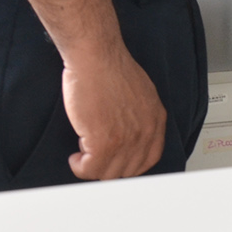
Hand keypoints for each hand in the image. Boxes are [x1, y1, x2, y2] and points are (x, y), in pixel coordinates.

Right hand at [63, 46, 166, 180]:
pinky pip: (90, 170)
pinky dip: (79, 167)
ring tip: (83, 153)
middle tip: (94, 157)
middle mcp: (145, 132)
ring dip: (92, 167)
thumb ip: (138, 118)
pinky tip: (75, 156)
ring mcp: (126, 139)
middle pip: (128, 170)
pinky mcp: (103, 142)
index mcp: (155, 119)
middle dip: (108, 167)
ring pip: (108, 174)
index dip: (128, 164)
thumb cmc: (110, 69)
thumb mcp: (139, 95)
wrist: (96, 58)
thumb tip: (126, 136)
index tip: (115, 163)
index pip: (149, 159)